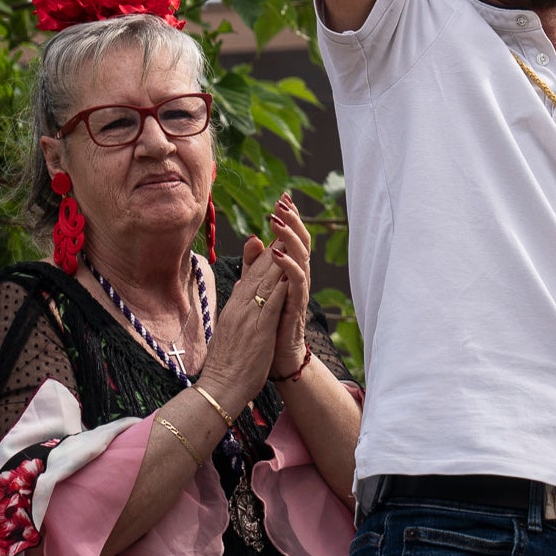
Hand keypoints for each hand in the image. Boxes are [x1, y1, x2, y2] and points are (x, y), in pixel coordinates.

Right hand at [198, 236, 287, 401]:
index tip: (278, 231)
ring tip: (291, 237)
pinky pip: (270, 304)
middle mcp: (240, 306)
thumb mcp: (230, 325)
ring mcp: (248, 317)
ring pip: (265, 282)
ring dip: (279, 259)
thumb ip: (238, 304)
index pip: (252, 271)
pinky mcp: (258, 330)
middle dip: (274, 245)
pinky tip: (289, 273)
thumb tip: (243, 284)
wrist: (219, 387)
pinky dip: (279, 287)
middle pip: (259, 270)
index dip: (265, 250)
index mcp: (234, 304)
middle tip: (286, 222)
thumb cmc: (227, 361)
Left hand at [267, 193, 313, 378]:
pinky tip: (277, 253)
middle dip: (292, 220)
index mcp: (289, 271)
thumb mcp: (258, 287)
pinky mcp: (296, 305)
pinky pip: (296, 281)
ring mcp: (299, 291)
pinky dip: (288, 266)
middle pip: (301, 241)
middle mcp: (298, 277)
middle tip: (281, 203)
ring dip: (289, 236)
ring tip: (276, 221)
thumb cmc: (268, 322)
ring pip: (301, 256)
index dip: (290, 217)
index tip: (283, 198)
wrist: (275, 357)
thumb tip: (253, 238)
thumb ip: (255, 265)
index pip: (293, 238)